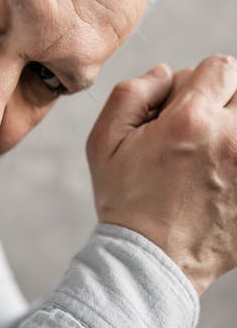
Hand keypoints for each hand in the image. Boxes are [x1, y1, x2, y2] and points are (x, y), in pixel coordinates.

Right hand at [86, 55, 236, 294]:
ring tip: (213, 152)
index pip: (220, 66)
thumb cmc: (125, 201)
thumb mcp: (104, 142)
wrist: (152, 261)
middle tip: (199, 130)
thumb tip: (165, 72)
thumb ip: (132, 93)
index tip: (184, 107)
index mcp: (191, 121)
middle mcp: (232, 139)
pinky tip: (221, 176)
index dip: (199, 80)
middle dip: (223, 101)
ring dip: (234, 128)